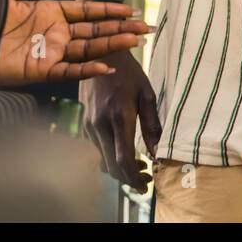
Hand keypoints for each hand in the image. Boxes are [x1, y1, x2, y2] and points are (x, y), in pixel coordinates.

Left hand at [0, 0, 151, 87]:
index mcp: (50, 14)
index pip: (86, 12)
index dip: (108, 10)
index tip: (130, 10)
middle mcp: (54, 34)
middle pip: (94, 30)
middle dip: (121, 29)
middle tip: (147, 29)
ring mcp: (50, 53)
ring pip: (88, 49)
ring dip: (112, 45)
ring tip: (136, 42)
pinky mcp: (41, 71)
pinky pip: (69, 71)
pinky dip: (87, 70)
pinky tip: (107, 66)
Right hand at [80, 50, 160, 193]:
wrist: (101, 55)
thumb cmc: (129, 73)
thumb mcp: (147, 95)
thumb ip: (152, 125)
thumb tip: (157, 154)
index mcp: (119, 117)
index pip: (123, 160)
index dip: (135, 178)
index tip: (146, 186)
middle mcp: (100, 124)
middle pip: (112, 166)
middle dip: (129, 178)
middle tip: (145, 178)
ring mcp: (89, 125)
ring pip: (102, 160)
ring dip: (119, 168)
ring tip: (138, 164)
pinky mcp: (84, 123)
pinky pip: (95, 150)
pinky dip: (108, 157)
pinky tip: (121, 151)